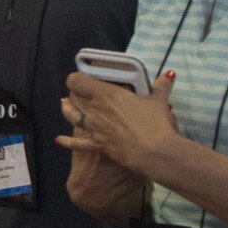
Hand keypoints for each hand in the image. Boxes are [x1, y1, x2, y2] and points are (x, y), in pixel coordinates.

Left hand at [58, 70, 180, 175]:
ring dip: (67, 110)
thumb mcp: (159, 102)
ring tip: (65, 105)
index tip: (83, 77)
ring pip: (72, 116)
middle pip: (74, 97)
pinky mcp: (96, 144)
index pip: (78, 81)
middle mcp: (95, 110)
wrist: (154, 152)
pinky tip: (58, 140)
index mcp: (106, 94)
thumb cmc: (156, 123)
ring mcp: (93, 128)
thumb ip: (161, 86)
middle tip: (82, 91)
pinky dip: (67, 141)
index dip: (77, 78)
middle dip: (76, 93)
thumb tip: (169, 74)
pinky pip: (77, 143)